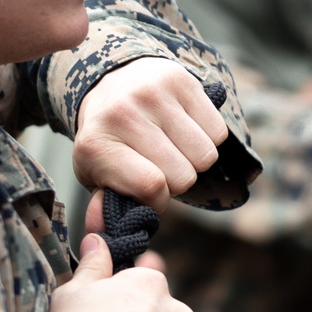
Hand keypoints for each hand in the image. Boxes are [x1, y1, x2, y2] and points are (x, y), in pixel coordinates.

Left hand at [73, 58, 227, 211]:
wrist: (112, 83)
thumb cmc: (109, 139)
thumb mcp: (94, 173)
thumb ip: (102, 205)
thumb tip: (101, 231)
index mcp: (95, 145)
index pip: (152, 186)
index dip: (160, 200)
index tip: (152, 192)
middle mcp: (122, 114)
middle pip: (183, 175)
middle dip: (176, 180)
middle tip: (160, 165)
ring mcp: (153, 93)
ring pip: (205, 155)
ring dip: (194, 161)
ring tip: (172, 148)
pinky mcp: (181, 79)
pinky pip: (218, 130)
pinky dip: (207, 138)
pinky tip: (184, 130)